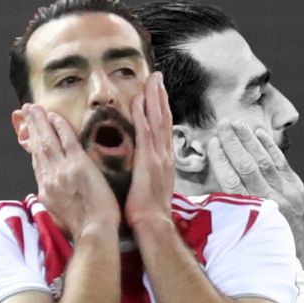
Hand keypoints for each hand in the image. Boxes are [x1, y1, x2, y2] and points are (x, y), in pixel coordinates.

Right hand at [23, 103, 119, 239]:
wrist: (93, 232)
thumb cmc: (82, 229)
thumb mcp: (58, 217)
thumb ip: (53, 203)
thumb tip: (50, 198)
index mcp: (46, 191)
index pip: (37, 163)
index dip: (32, 147)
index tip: (29, 136)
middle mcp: (49, 178)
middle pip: (37, 147)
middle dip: (30, 128)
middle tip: (25, 112)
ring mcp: (62, 170)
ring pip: (47, 140)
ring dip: (39, 121)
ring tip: (32, 108)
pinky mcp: (78, 165)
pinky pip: (66, 139)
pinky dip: (58, 126)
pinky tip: (54, 116)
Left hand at [124, 71, 175, 228]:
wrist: (153, 224)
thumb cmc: (149, 212)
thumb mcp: (151, 188)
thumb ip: (149, 175)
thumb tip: (144, 170)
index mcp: (164, 162)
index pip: (163, 130)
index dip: (162, 111)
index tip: (159, 95)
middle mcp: (165, 155)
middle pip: (164, 119)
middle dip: (161, 97)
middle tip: (158, 78)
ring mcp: (158, 156)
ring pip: (158, 120)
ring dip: (155, 98)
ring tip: (153, 79)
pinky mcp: (149, 160)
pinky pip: (145, 131)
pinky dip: (143, 114)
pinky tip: (138, 99)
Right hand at [206, 121, 303, 253]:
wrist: (301, 251)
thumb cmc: (263, 244)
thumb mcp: (242, 234)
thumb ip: (226, 211)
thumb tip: (199, 195)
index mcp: (251, 214)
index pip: (233, 182)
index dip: (221, 161)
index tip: (212, 143)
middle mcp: (270, 201)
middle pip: (248, 167)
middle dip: (235, 143)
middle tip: (223, 124)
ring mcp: (286, 193)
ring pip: (265, 161)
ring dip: (250, 140)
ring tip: (237, 123)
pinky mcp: (296, 187)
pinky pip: (281, 162)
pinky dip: (269, 147)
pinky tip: (258, 133)